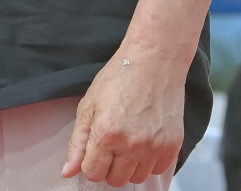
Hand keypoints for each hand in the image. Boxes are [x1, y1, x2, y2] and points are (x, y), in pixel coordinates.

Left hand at [61, 48, 186, 186]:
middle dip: (110, 167)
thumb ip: (77, 142)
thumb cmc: (119, 78)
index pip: (93, 173)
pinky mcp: (173, 145)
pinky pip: (159, 171)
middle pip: (116, 180)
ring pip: (137, 179)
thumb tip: (67, 172)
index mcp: (106, 134)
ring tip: (130, 142)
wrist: (154, 61)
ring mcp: (154, 146)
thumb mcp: (89, 105)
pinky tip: (146, 142)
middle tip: (112, 145)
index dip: (91, 163)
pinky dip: (151, 162)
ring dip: (130, 166)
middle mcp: (131, 145)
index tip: (95, 150)